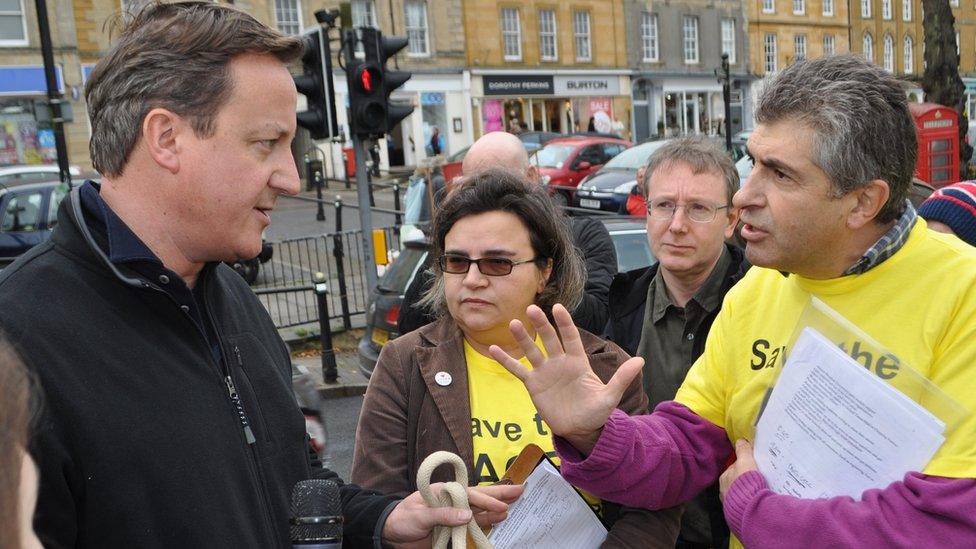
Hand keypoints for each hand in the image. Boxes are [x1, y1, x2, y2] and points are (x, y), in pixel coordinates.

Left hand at [381, 483, 522, 547]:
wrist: (389, 533)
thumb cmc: (402, 518)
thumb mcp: (420, 515)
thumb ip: (443, 514)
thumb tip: (468, 515)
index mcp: (444, 491)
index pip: (470, 494)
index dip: (487, 499)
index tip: (502, 505)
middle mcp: (452, 501)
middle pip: (479, 497)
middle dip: (499, 495)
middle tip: (520, 491)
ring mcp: (453, 515)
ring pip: (479, 511)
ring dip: (494, 512)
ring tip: (510, 510)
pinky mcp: (451, 529)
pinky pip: (472, 526)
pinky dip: (485, 524)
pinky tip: (496, 522)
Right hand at [488, 304, 643, 453]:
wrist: (580, 429)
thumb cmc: (596, 411)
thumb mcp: (610, 396)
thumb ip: (622, 378)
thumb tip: (641, 360)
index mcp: (578, 362)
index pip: (570, 337)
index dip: (565, 323)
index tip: (558, 308)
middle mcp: (560, 362)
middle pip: (549, 339)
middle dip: (541, 325)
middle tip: (532, 309)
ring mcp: (545, 372)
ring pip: (532, 351)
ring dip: (522, 338)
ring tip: (514, 323)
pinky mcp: (533, 384)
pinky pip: (517, 370)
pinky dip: (506, 360)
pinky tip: (493, 348)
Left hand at [719, 439, 758, 501]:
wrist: (750, 507)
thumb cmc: (746, 482)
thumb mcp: (746, 462)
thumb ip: (743, 451)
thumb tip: (740, 440)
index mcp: (725, 477)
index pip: (734, 468)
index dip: (745, 467)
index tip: (754, 468)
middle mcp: (724, 490)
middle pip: (737, 481)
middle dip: (745, 481)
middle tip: (759, 480)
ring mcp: (730, 503)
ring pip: (740, 494)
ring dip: (748, 492)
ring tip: (759, 492)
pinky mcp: (737, 513)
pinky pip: (744, 505)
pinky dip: (749, 502)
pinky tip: (757, 502)